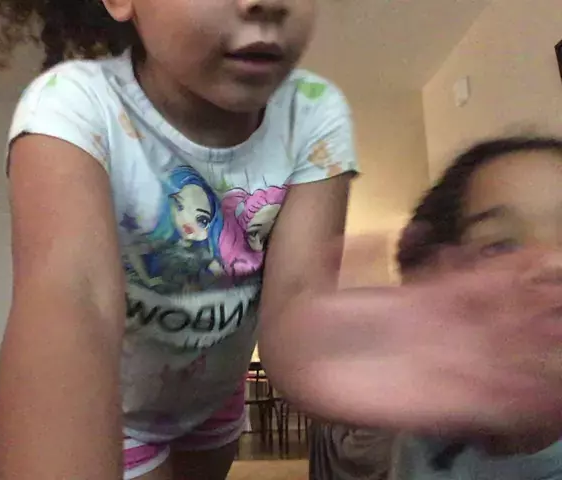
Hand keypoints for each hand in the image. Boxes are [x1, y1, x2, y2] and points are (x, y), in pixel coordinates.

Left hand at [289, 239, 561, 435]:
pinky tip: (547, 396)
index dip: (503, 274)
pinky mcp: (434, 402)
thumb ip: (353, 255)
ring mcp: (437, 367)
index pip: (469, 285)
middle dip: (532, 310)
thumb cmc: (309, 321)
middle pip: (494, 320)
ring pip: (496, 358)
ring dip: (532, 352)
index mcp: (415, 304)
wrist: (294, 364)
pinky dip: (516, 400)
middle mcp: (434, 333)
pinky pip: (482, 402)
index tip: (539, 258)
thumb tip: (374, 234)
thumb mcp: (325, 277)